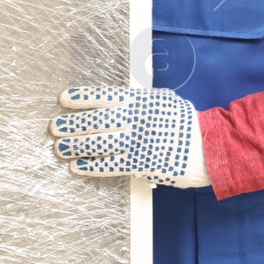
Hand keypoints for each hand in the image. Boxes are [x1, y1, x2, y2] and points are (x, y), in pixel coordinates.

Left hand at [49, 85, 209, 187]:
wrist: (209, 147)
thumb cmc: (184, 124)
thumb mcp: (163, 102)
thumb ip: (139, 101)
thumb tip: (114, 100)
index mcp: (142, 101)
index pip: (106, 96)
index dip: (83, 97)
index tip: (64, 99)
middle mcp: (138, 119)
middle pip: (97, 120)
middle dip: (73, 123)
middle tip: (54, 127)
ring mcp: (140, 141)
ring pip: (100, 142)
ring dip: (76, 145)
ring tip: (60, 148)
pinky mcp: (143, 163)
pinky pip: (111, 164)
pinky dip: (92, 166)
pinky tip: (77, 167)